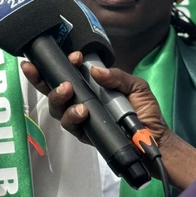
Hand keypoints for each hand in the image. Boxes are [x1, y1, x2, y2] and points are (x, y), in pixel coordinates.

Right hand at [21, 56, 168, 145]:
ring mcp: (79, 117)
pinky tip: (81, 111)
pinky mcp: (83, 133)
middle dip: (41, 78)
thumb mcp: (136, 86)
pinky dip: (72, 116)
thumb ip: (117, 76)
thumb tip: (95, 71)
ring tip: (68, 90)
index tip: (74, 57)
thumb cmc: (145, 112)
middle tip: (46, 71)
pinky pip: (69, 125)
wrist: (154, 139)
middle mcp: (80, 100)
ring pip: (56, 107)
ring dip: (58, 97)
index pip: (68, 72)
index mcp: (90, 86)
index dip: (63, 63)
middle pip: (52, 89)